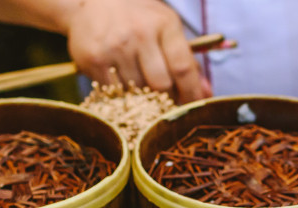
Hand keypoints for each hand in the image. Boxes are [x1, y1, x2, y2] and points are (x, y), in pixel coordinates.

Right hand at [64, 0, 210, 101]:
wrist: (91, 0)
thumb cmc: (137, 17)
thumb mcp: (165, 28)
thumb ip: (186, 60)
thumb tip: (206, 93)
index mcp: (164, 24)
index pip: (183, 67)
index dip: (191, 93)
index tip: (194, 107)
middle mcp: (140, 33)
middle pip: (161, 85)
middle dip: (166, 97)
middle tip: (162, 97)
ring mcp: (115, 46)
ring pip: (138, 92)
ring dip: (141, 95)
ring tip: (137, 80)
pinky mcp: (94, 59)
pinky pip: (115, 92)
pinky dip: (121, 93)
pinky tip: (119, 78)